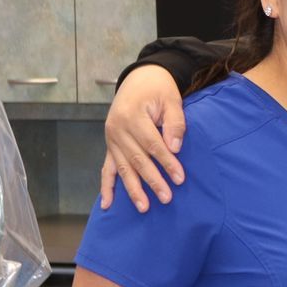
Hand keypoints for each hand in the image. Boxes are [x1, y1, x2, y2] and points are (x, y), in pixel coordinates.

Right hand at [99, 65, 187, 211]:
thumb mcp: (171, 99)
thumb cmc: (158, 90)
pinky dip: (106, 187)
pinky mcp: (110, 145)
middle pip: (137, 160)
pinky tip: (106, 204)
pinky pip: (107, 169)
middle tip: (167, 198)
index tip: (179, 178)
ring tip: (144, 207)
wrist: (139, 80)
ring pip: (123, 168)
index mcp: (132, 116)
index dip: (166, 162)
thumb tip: (175, 148)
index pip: (152, 145)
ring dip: (133, 189)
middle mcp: (117, 129)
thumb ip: (174, 122)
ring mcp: (111, 139)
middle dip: (153, 180)